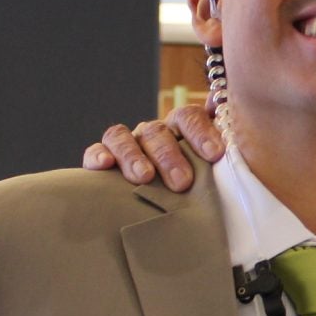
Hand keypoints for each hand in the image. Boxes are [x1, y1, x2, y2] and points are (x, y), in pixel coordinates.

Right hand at [82, 106, 223, 191]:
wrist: (159, 209)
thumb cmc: (191, 188)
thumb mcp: (210, 170)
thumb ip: (220, 143)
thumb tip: (220, 106)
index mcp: (179, 130)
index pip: (188, 117)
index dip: (201, 132)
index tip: (214, 154)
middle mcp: (152, 133)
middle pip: (157, 132)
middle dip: (169, 156)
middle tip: (182, 182)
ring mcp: (126, 144)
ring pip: (123, 136)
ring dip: (133, 156)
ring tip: (144, 177)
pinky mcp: (101, 160)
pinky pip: (95, 151)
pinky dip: (98, 155)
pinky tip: (105, 165)